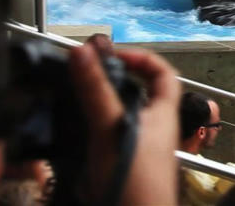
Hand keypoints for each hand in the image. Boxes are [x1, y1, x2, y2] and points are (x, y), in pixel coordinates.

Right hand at [68, 42, 180, 205]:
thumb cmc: (136, 183)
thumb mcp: (112, 128)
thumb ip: (96, 91)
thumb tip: (84, 52)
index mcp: (162, 114)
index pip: (163, 73)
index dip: (142, 57)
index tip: (113, 54)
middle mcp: (153, 129)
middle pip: (137, 93)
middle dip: (112, 80)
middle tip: (85, 74)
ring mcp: (136, 148)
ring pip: (118, 115)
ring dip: (97, 105)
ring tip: (73, 97)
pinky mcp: (120, 165)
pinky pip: (104, 139)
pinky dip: (88, 131)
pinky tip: (70, 131)